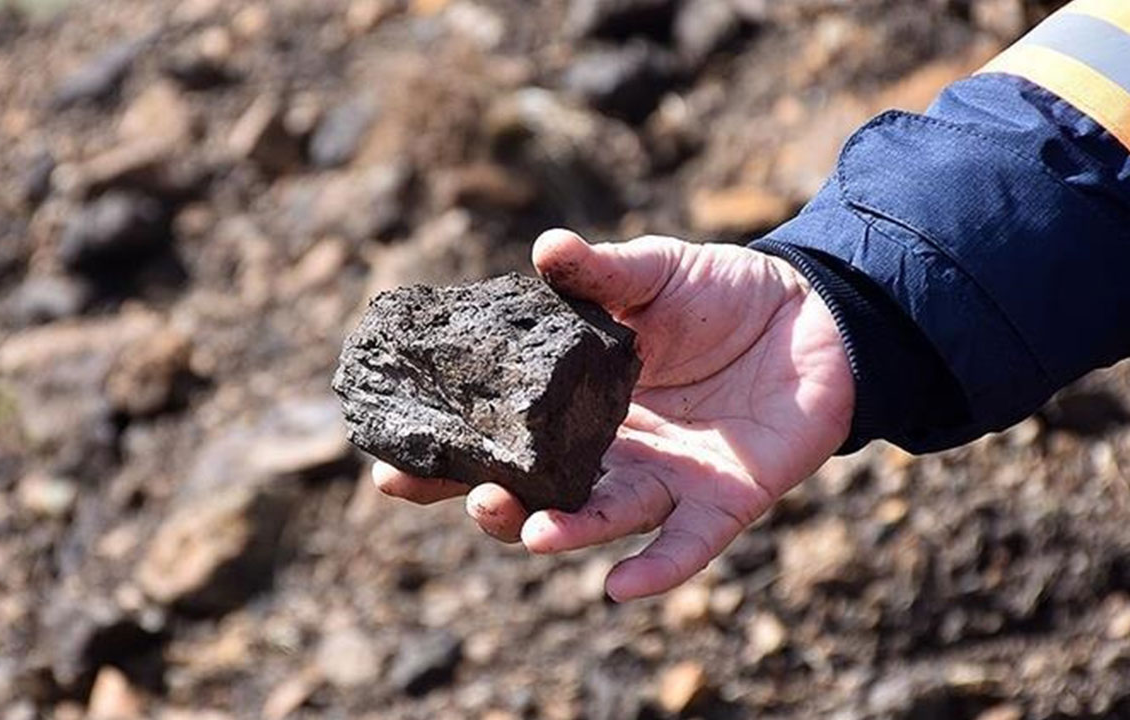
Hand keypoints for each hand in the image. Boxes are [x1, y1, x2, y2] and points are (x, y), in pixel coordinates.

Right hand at [374, 229, 854, 600]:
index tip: (389, 466)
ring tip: (525, 528)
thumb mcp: (654, 273)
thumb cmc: (724, 293)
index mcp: (579, 402)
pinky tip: (620, 589)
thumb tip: (544, 248)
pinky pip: (687, 545)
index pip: (503, 437)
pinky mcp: (724, 500)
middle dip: (494, 502)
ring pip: (602, 518)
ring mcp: (665, 479)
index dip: (450, 454)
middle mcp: (612, 451)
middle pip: (540, 492)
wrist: (815, 316)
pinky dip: (656, 570)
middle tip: (460, 493)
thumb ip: (600, 274)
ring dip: (562, 531)